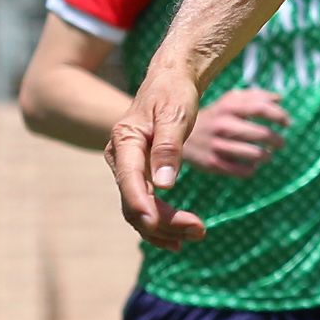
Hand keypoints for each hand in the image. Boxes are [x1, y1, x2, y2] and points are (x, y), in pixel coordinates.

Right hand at [107, 70, 210, 249]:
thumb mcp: (175, 115)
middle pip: (135, 203)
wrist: (170, 81)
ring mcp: (128, 170)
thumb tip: (165, 184)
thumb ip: (168, 148)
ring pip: (140, 211)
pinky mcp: (140, 176)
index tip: (163, 225)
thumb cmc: (173, 93)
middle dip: (165, 223)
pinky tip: (179, 238)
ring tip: (198, 234)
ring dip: (166, 228)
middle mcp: (120, 159)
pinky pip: (146, 207)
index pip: (130, 181)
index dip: (144, 206)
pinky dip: (162, 224)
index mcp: (125, 142)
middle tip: (199, 230)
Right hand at [178, 88, 289, 179]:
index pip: (261, 108)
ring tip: (268, 154)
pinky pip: (243, 171)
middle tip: (280, 143)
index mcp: (228, 107)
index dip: (279, 116)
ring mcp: (217, 146)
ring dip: (267, 156)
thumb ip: (254, 96)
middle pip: (262, 134)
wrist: (176, 137)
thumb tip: (279, 98)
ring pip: (255, 155)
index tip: (287, 123)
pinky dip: (252, 169)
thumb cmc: (213, 117)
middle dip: (277, 140)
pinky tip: (252, 165)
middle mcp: (222, 125)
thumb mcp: (228, 101)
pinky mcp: (213, 164)